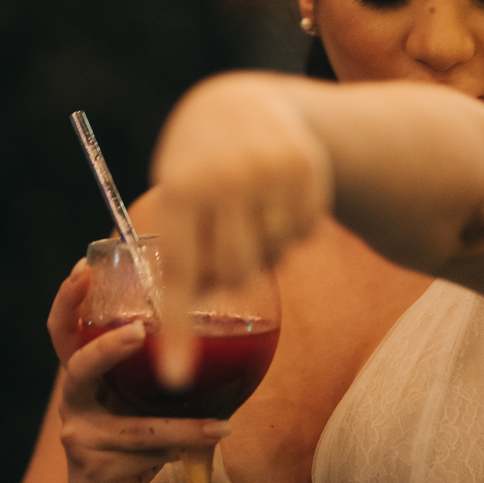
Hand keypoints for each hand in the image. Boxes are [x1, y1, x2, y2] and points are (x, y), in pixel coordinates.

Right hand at [46, 263, 228, 482]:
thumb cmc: (130, 447)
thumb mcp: (141, 403)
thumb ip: (159, 374)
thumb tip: (220, 330)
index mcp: (84, 377)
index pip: (64, 331)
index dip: (68, 299)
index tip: (85, 265)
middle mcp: (74, 402)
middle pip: (77, 366)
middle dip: (107, 346)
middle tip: (139, 329)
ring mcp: (78, 437)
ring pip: (137, 427)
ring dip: (183, 427)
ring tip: (222, 426)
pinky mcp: (92, 471)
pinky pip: (147, 456)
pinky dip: (181, 452)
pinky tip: (204, 450)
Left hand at [150, 75, 331, 376]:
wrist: (243, 105)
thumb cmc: (196, 164)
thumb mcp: (175, 192)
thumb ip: (180, 250)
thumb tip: (180, 321)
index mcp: (183, 189)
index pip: (180, 273)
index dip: (177, 330)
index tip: (175, 377)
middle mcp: (228, 180)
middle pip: (235, 273)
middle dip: (230, 272)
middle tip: (224, 240)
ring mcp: (272, 173)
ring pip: (273, 255)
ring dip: (264, 248)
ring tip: (249, 211)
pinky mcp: (308, 170)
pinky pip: (303, 236)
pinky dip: (291, 230)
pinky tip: (276, 199)